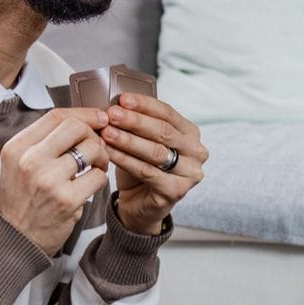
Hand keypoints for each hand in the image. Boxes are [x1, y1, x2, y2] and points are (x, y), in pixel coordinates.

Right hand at [0, 109, 110, 255]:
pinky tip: (91, 184)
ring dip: (101, 157)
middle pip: (76, 127)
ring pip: (91, 150)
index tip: (98, 118)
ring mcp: (48, 180)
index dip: (83, 114)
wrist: (16, 238)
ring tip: (95, 167)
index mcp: (17, 147)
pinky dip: (100, 178)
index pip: (56, 116)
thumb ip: (44, 143)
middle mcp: (30, 161)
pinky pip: (98, 177)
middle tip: (97, 147)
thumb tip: (81, 121)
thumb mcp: (19, 164)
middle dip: (94, 134)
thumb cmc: (22, 200)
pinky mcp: (66, 200)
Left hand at [102, 92, 206, 234]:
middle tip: (112, 114)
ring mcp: (190, 173)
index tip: (123, 99)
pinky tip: (110, 152)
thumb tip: (117, 105)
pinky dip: (126, 160)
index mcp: (191, 134)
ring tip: (107, 132)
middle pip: (163, 131)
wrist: (140, 205)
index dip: (145, 105)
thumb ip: (138, 124)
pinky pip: (147, 172)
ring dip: (128, 140)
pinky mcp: (176, 191)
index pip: (168, 113)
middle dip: (134, 121)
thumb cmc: (142, 169)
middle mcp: (196, 152)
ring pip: (155, 152)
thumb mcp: (142, 141)